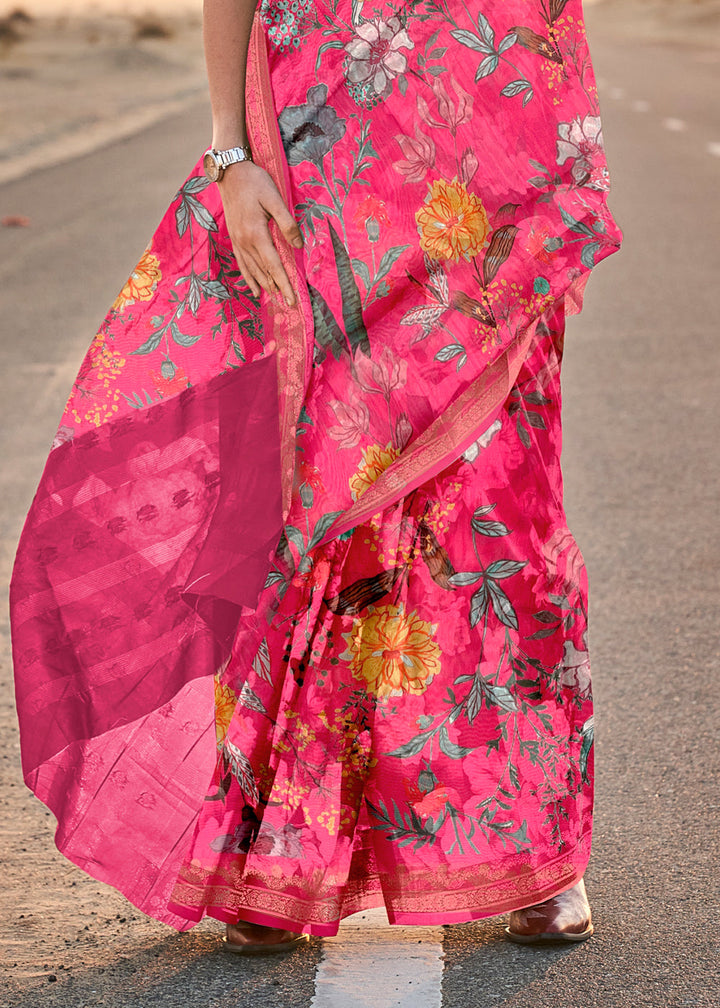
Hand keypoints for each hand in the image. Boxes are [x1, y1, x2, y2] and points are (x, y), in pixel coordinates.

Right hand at [217, 160, 302, 305]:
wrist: (229, 172)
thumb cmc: (255, 182)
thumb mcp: (275, 199)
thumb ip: (287, 223)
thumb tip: (298, 246)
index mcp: (256, 234)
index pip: (274, 266)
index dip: (284, 283)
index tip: (292, 299)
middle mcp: (245, 242)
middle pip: (264, 272)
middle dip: (277, 288)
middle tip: (289, 304)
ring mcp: (237, 241)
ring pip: (252, 270)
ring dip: (264, 286)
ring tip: (275, 298)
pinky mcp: (234, 238)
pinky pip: (242, 264)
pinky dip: (249, 278)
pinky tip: (254, 288)